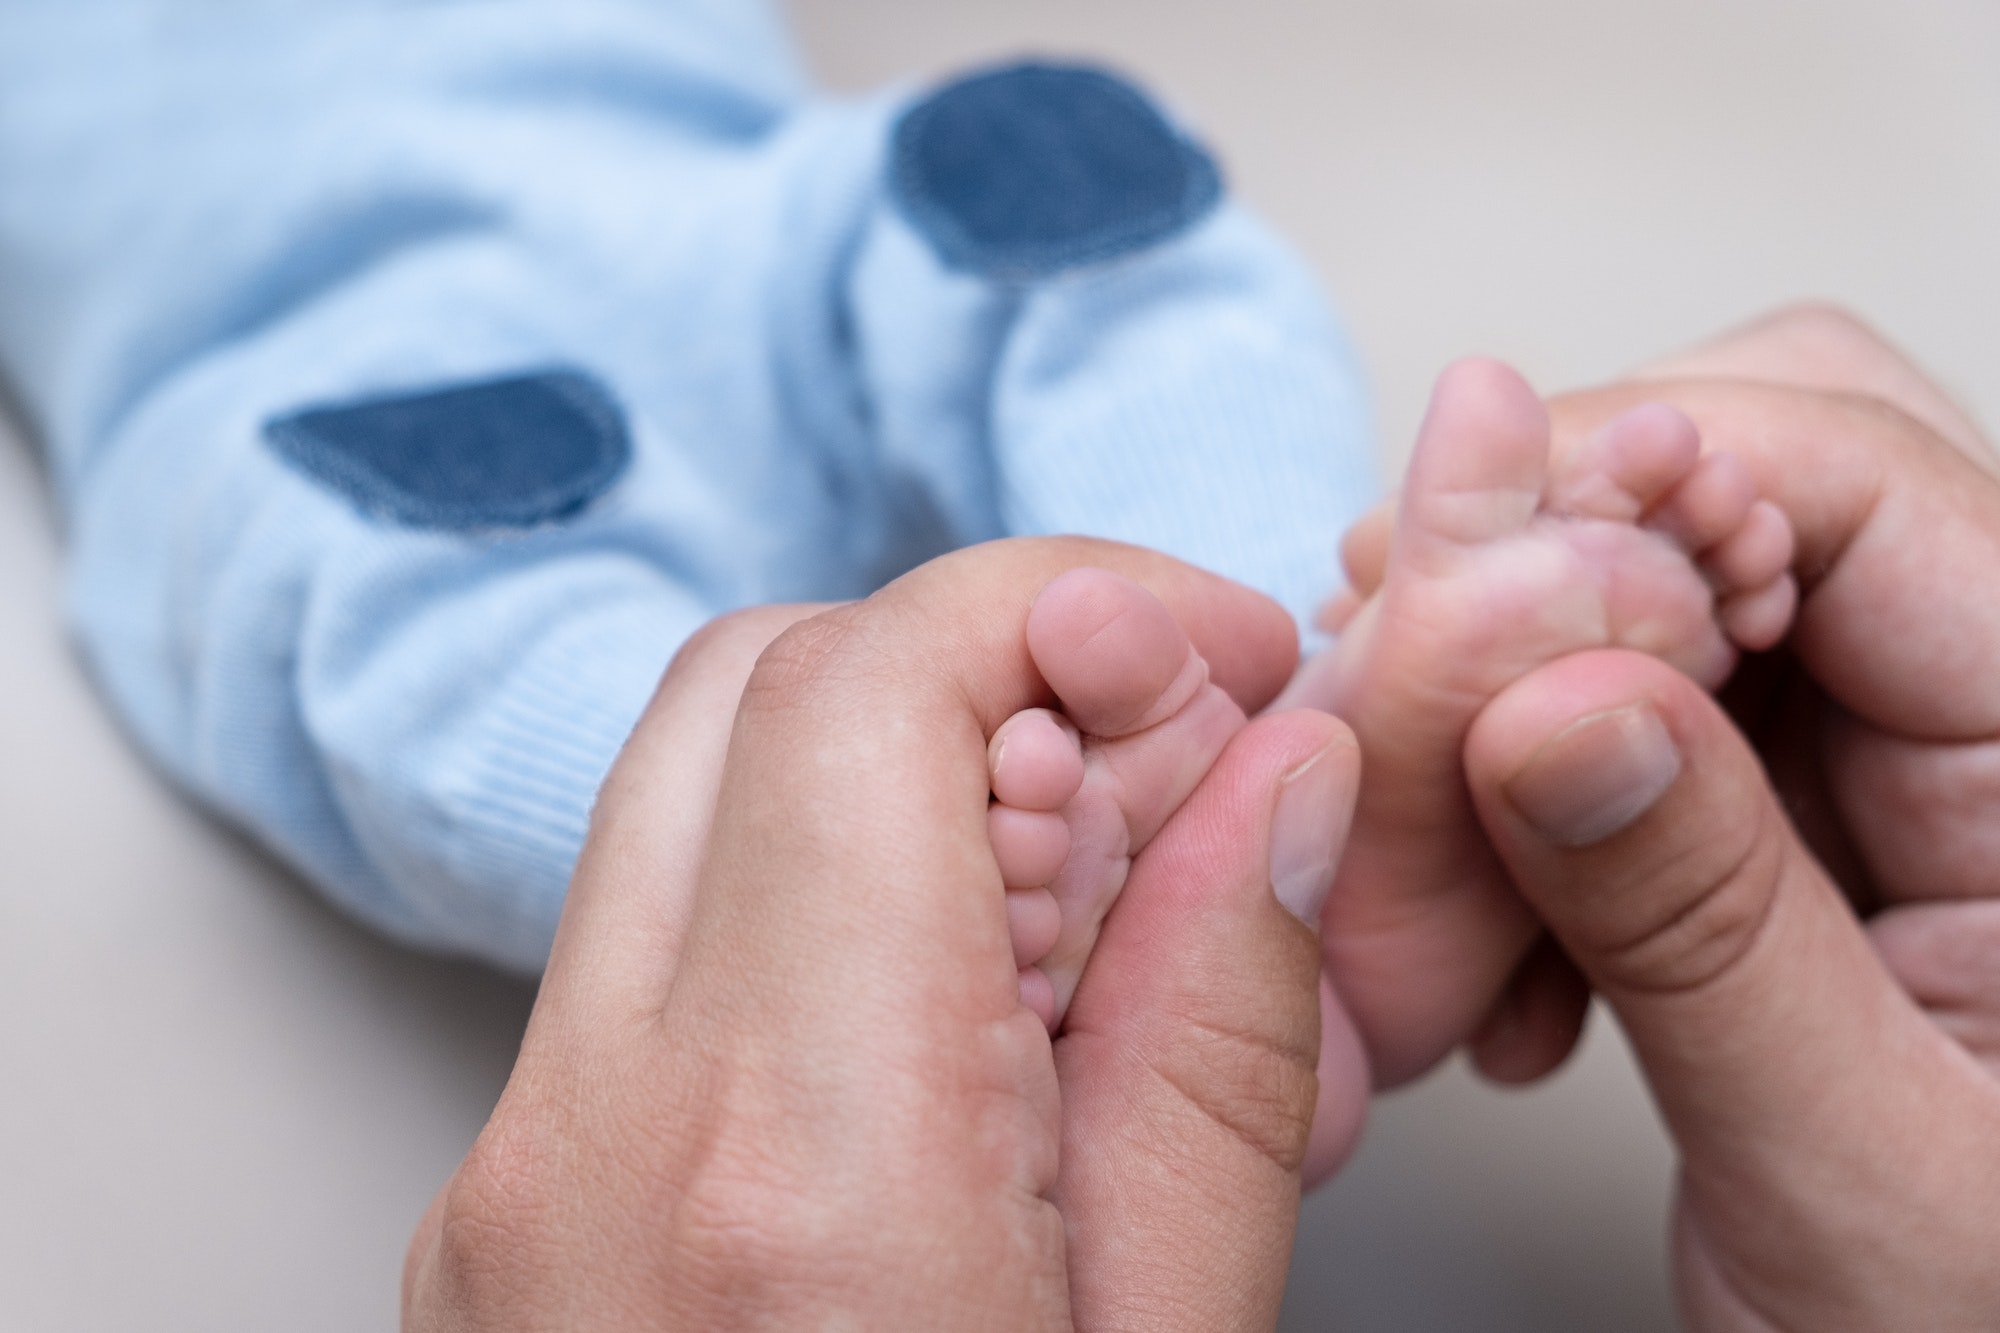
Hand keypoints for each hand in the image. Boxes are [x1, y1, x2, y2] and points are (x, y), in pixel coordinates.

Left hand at [401, 537, 1364, 1329]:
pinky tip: (942, 1044)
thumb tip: (1270, 792)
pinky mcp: (496, 1217)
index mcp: (800, 1168)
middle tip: (1152, 781)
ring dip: (887, 785)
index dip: (1067, 603)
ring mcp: (513, 1175)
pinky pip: (640, 958)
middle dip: (978, 670)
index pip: (868, 686)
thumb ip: (1217, 1047)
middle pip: (751, 688)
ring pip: (683, 806)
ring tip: (1062, 931)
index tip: (1212, 654)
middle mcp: (596, 1139)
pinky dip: (804, 919)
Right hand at [1458, 308, 1999, 1327]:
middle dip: (1583, 546)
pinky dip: (1533, 791)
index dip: (1646, 481)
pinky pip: (1640, 716)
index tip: (1457, 564)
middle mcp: (1997, 723)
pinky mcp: (1802, 820)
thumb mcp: (1855, 1164)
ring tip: (1454, 849)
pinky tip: (1509, 942)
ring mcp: (1898, 764)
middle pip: (1784, 477)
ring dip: (1534, 683)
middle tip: (1439, 667)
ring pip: (1685, 590)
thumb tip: (1547, 700)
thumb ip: (1704, 925)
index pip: (1867, 488)